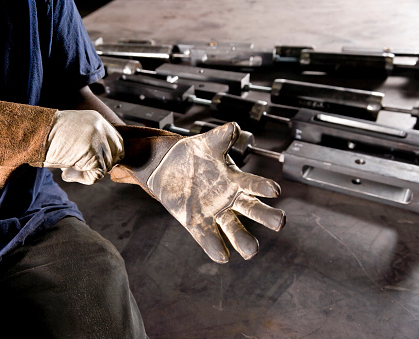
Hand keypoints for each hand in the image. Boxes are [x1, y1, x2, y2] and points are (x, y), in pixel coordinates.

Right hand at [44, 110, 123, 183]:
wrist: (33, 135)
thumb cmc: (46, 138)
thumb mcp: (73, 135)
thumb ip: (89, 143)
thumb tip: (101, 164)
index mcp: (97, 119)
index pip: (116, 141)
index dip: (108, 155)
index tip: (92, 162)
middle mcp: (101, 127)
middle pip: (117, 153)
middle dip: (102, 164)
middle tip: (80, 166)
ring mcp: (99, 139)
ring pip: (107, 166)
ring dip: (89, 171)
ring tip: (68, 166)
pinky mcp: (94, 153)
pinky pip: (97, 174)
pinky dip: (84, 178)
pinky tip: (67, 171)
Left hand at [111, 122, 284, 262]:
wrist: (168, 166)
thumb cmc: (193, 154)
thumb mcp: (207, 144)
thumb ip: (221, 137)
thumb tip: (234, 127)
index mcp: (235, 180)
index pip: (252, 184)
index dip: (262, 187)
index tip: (274, 190)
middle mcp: (230, 200)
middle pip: (253, 211)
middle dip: (267, 217)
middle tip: (280, 222)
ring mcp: (215, 214)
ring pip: (234, 230)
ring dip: (244, 240)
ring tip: (251, 251)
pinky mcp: (198, 224)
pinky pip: (209, 238)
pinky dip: (215, 247)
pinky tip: (222, 256)